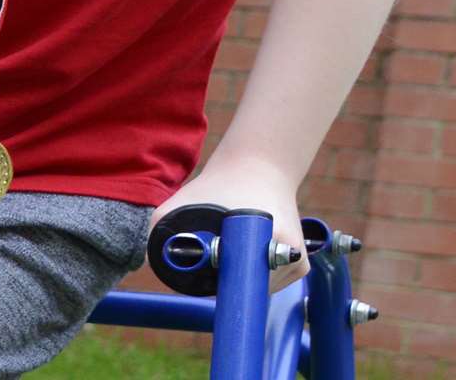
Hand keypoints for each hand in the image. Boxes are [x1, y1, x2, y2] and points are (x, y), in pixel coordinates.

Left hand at [150, 157, 309, 292]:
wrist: (261, 165)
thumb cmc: (222, 183)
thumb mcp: (187, 199)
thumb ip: (160, 226)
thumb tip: (154, 260)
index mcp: (268, 240)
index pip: (240, 287)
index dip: (219, 282)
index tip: (209, 269)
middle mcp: (290, 255)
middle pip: (248, 290)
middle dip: (226, 277)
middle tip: (218, 247)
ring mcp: (298, 262)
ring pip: (259, 289)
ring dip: (240, 275)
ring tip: (234, 241)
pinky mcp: (301, 264)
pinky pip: (271, 283)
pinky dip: (254, 272)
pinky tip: (248, 247)